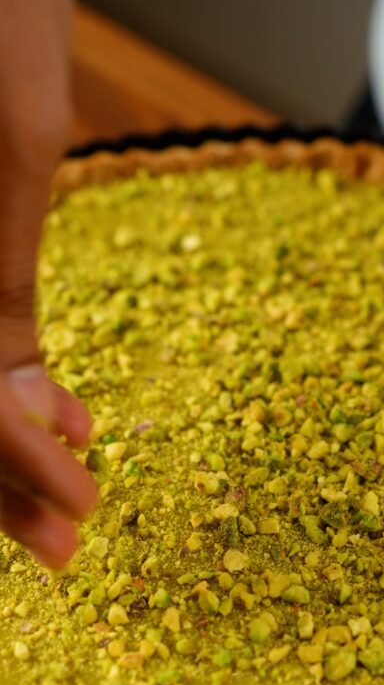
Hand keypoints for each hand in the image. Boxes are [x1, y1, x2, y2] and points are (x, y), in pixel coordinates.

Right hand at [0, 0, 97, 569]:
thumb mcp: (17, 138)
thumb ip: (0, 273)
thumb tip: (15, 390)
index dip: (8, 471)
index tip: (75, 513)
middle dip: (2, 485)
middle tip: (67, 547)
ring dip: (9, 450)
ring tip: (71, 496)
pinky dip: (12, 382)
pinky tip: (61, 411)